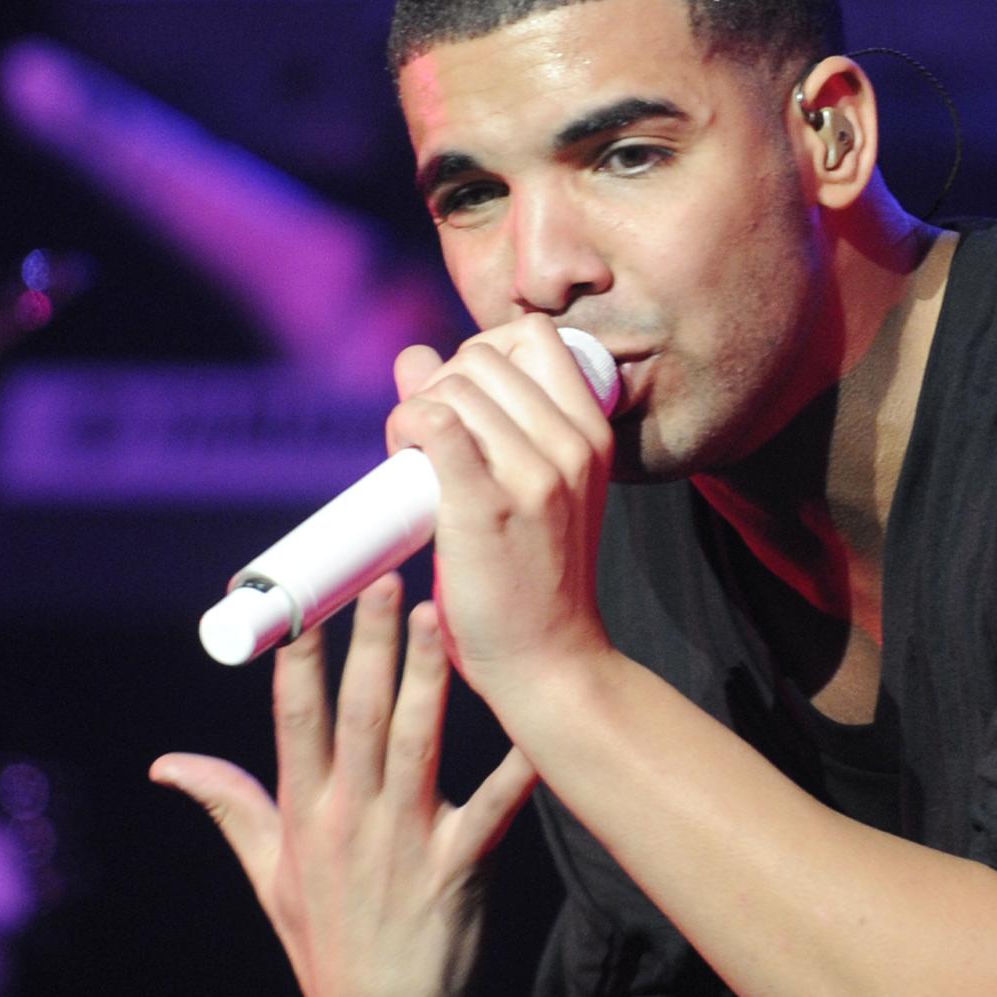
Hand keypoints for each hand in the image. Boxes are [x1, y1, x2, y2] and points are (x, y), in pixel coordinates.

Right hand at [151, 575, 539, 996]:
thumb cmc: (328, 947)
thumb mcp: (267, 879)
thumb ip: (229, 807)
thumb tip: (166, 763)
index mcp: (303, 816)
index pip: (293, 719)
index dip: (297, 655)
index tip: (301, 597)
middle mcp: (349, 821)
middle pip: (360, 714)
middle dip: (371, 643)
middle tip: (385, 577)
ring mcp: (405, 844)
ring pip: (419, 742)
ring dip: (431, 676)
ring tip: (444, 613)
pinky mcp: (459, 868)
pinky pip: (493, 805)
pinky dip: (517, 763)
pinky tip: (532, 719)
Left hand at [385, 315, 614, 714]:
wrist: (551, 662)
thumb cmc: (536, 578)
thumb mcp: (537, 487)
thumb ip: (484, 415)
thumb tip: (413, 355)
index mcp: (592, 433)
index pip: (533, 334)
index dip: (483, 352)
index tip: (466, 404)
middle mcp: (571, 444)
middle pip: (482, 354)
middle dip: (442, 384)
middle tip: (432, 441)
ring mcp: (533, 474)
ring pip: (452, 386)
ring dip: (416, 411)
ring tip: (416, 460)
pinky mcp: (486, 505)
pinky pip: (434, 423)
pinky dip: (405, 426)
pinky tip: (404, 459)